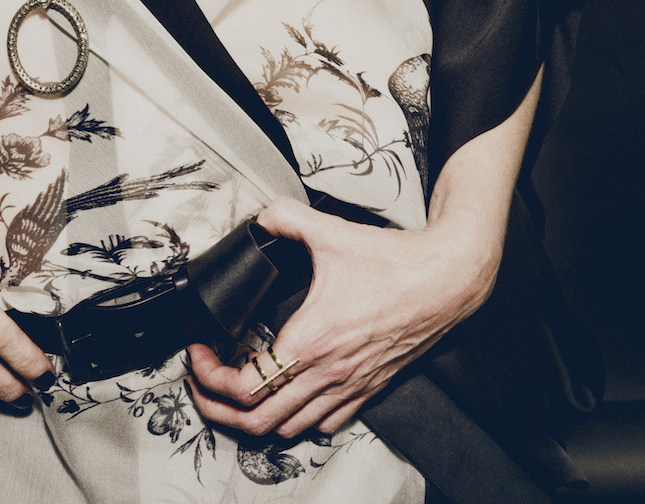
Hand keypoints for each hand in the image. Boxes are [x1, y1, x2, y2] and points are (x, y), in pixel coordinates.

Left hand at [187, 195, 497, 438]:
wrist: (445, 281)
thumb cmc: (393, 262)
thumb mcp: (330, 231)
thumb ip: (286, 216)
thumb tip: (260, 216)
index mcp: (310, 341)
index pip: (244, 386)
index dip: (208, 376)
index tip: (199, 352)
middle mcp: (327, 374)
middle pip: (257, 422)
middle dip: (217, 407)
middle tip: (202, 382)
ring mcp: (349, 386)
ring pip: (289, 428)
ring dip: (254, 417)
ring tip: (236, 390)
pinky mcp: (368, 388)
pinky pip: (325, 423)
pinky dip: (297, 417)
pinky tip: (287, 392)